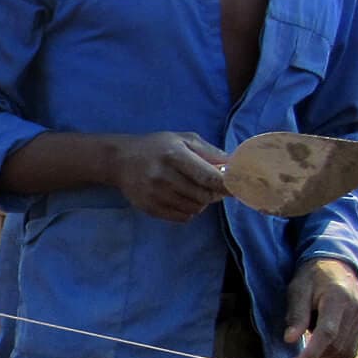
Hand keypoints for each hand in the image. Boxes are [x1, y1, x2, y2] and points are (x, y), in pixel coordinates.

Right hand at [113, 132, 227, 221]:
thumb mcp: (183, 140)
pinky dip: (190, 210)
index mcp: (174, 156)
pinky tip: (184, 199)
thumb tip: (236, 166)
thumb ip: (210, 152)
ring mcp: (155, 194)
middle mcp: (163, 176)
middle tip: (214, 187)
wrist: (119, 160)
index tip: (238, 186)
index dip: (227, 185)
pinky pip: (182, 217)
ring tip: (196, 191)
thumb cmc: (156, 147)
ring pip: (195, 208)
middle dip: (215, 194)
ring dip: (202, 202)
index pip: (208, 177)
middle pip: (204, 196)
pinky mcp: (149, 207)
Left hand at [284, 258, 357, 357]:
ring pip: (346, 351)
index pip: (328, 332)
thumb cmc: (312, 277)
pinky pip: (350, 349)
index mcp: (337, 299)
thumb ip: (296, 314)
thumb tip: (290, 339)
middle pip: (337, 345)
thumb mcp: (298, 289)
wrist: (337, 267)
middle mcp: (354, 311)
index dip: (313, 352)